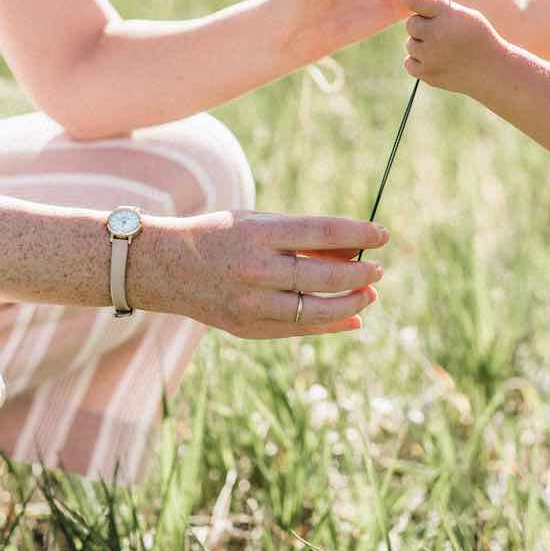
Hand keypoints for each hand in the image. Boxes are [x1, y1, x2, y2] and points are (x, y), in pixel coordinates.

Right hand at [138, 210, 389, 338]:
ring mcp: (250, 303)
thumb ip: (304, 236)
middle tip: (378, 269)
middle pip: (324, 274)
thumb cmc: (223, 236)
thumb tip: (354, 247)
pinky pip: (298, 329)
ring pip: (316, 309)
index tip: (383, 234)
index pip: (323, 232)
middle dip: (360, 272)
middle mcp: (256, 269)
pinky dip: (330, 324)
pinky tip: (353, 317)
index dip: (360, 233)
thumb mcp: (261, 222)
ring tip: (369, 293)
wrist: (165, 267)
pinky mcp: (247, 327)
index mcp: (260, 233)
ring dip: (351, 302)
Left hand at [402, 0, 504, 95]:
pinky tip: (435, 60)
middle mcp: (436, 33)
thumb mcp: (466, 15)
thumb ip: (439, 7)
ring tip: (443, 49)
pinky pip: (409, 63)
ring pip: (410, 44)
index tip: (407, 0)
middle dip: (422, 26)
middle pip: (411, 24)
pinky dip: (419, 61)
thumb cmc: (478, 38)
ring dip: (422, 45)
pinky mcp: (428, 73)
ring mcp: (430, 55)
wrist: (492, 70)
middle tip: (440, 32)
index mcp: (448, 15)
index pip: (418, 1)